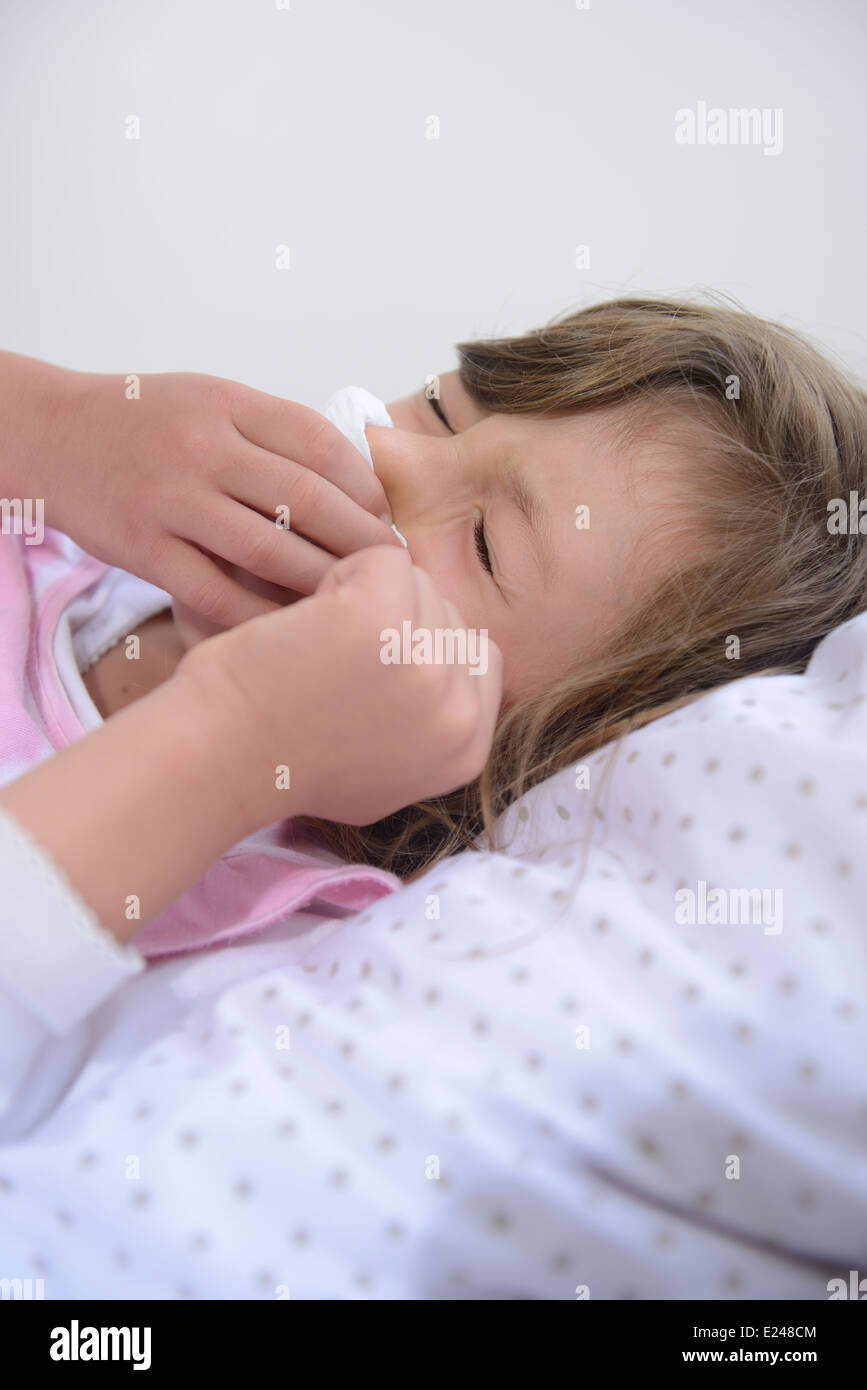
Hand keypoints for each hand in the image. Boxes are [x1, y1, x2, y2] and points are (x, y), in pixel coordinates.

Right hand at [44, 367, 400, 626]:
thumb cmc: (147, 422)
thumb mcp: (212, 400)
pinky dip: (262, 612)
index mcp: (228, 404)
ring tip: (353, 600)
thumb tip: (356, 483)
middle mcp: (204, 448)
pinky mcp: (146, 551)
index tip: (386, 518)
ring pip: (269, 551)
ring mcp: (173, 501)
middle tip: (390, 569)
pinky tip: (293, 626)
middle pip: (305, 499)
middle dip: (359, 539)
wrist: (55, 437)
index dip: (364, 486)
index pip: (319, 443)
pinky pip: (218, 592)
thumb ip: (275, 432)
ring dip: (322, 580)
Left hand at [174, 546, 502, 831]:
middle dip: (395, 622)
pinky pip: (382, 556)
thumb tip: (452, 665)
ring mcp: (424, 666)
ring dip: (364, 597)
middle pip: (449, 614)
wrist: (219, 759)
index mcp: (466, 750)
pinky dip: (337, 574)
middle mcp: (457, 712)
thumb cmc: (285, 761)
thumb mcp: (386, 772)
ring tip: (317, 646)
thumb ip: (431, 724)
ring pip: (418, 582)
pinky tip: (304, 621)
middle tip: (332, 664)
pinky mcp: (381, 620)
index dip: (426, 649)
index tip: (369, 668)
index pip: (481, 659)